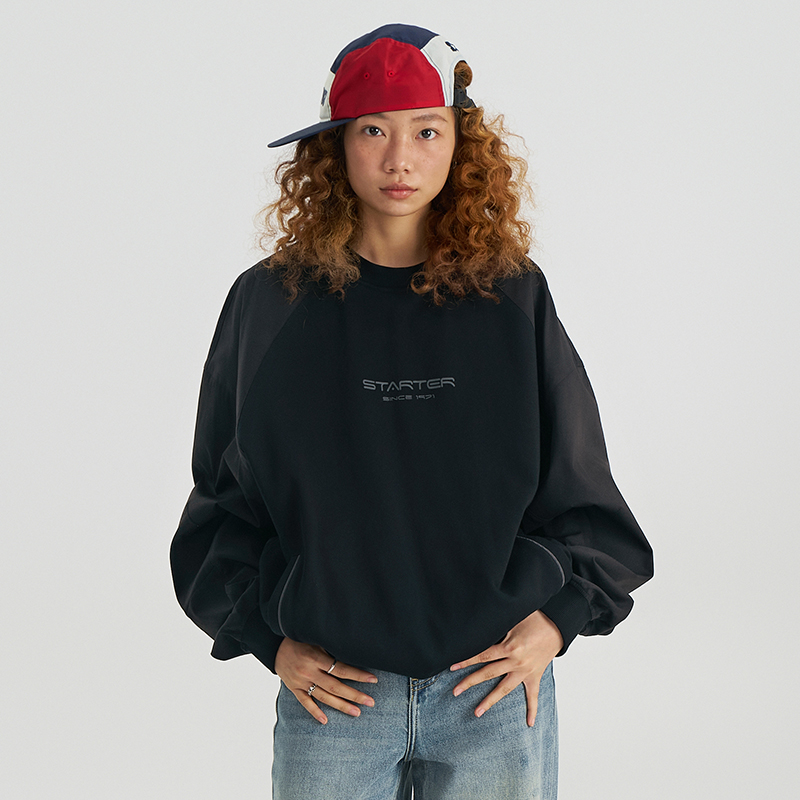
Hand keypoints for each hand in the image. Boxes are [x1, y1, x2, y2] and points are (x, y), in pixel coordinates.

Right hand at [274, 637, 377, 724]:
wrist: (274, 645)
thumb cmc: (298, 638)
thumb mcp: (314, 638)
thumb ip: (330, 647)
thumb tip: (353, 651)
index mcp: (316, 657)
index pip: (341, 669)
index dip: (358, 675)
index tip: (373, 679)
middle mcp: (309, 672)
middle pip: (336, 687)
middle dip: (355, 695)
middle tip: (371, 702)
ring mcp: (301, 682)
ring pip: (324, 697)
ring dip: (341, 705)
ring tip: (357, 712)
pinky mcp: (294, 688)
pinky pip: (305, 703)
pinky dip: (315, 712)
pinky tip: (325, 721)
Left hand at [450, 610, 562, 726]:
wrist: (557, 627)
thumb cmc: (535, 620)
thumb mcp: (514, 619)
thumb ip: (496, 625)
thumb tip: (478, 626)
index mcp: (510, 647)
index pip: (483, 656)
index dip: (466, 661)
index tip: (452, 667)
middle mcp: (516, 662)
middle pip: (488, 674)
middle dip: (470, 682)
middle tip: (455, 691)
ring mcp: (525, 671)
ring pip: (504, 689)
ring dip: (489, 701)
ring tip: (476, 713)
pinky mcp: (535, 676)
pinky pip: (533, 696)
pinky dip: (532, 709)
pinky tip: (529, 723)